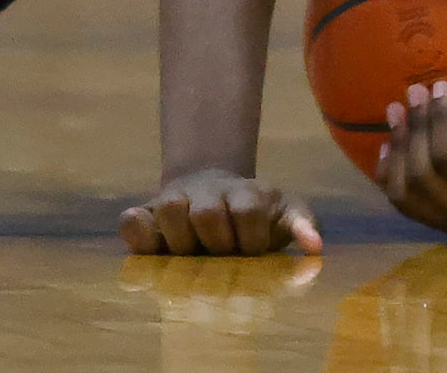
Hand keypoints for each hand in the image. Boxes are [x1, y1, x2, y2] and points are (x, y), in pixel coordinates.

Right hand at [119, 168, 319, 255]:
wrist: (214, 190)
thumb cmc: (257, 214)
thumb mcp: (284, 214)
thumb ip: (302, 225)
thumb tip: (315, 246)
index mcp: (245, 193)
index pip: (248, 211)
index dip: (252, 237)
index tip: (253, 251)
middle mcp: (207, 193)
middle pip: (208, 213)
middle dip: (217, 243)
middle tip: (221, 256)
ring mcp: (174, 201)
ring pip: (169, 208)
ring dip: (182, 240)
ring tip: (192, 256)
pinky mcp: (147, 216)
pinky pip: (131, 221)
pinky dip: (138, 235)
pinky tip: (155, 251)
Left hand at [377, 82, 446, 239]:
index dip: (438, 121)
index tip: (441, 85)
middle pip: (421, 177)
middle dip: (414, 130)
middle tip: (415, 90)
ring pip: (406, 195)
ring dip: (398, 150)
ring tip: (395, 111)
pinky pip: (408, 205)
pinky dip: (391, 176)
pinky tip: (389, 146)